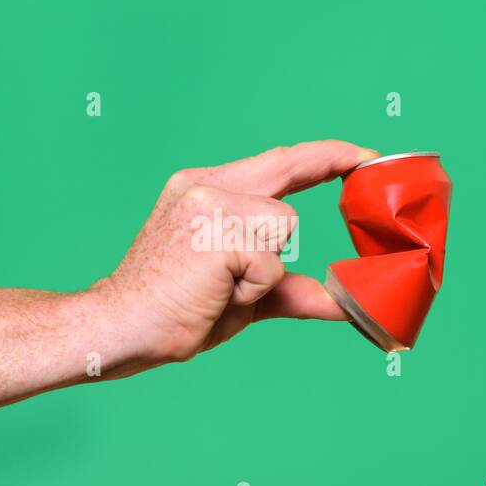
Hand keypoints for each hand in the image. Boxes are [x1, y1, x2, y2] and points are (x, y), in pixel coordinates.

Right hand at [94, 140, 378, 364]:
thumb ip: (290, 286)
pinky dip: (253, 289)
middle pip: (287, 174)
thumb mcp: (244, 294)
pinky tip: (215, 294)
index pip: (278, 161)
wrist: (119, 328)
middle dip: (332, 164)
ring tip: (221, 289)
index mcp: (206, 189)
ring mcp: (208, 205)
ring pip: (284, 226)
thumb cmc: (175, 312)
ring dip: (266, 270)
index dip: (324, 156)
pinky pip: (269, 262)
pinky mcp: (215, 233)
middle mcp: (205, 186)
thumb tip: (345, 302)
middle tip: (366, 169)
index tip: (363, 156)